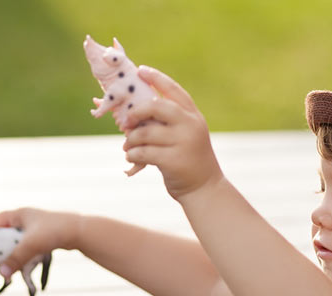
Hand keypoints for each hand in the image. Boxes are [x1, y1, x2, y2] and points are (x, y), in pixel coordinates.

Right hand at [0, 209, 81, 278]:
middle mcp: (28, 219)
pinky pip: (29, 245)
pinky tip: (23, 263)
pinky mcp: (45, 237)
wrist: (81, 233)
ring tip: (6, 263)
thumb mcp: (31, 245)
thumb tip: (2, 274)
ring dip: (13, 251)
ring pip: (18, 240)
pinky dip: (24, 253)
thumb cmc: (55, 232)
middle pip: (6, 231)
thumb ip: (15, 259)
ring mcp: (37, 228)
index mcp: (20, 214)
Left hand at [121, 66, 223, 201]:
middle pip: (157, 106)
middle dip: (136, 112)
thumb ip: (169, 121)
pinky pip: (144, 152)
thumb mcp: (186, 135)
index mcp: (193, 115)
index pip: (173, 90)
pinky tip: (131, 157)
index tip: (140, 71)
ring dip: (131, 139)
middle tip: (126, 121)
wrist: (205, 188)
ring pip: (145, 132)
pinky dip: (133, 154)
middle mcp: (190, 125)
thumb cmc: (189, 159)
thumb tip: (134, 111)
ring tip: (127, 146)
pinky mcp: (174, 161)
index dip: (156, 78)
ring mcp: (183, 142)